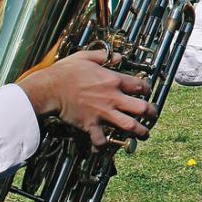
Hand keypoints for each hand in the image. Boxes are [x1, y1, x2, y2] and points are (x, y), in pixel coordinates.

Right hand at [18, 49, 153, 148]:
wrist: (48, 89)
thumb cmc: (65, 72)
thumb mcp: (85, 57)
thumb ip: (104, 56)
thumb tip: (119, 56)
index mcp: (113, 80)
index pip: (140, 85)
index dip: (147, 90)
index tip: (147, 93)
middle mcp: (112, 98)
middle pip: (142, 108)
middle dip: (151, 114)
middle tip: (153, 116)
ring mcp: (103, 113)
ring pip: (130, 126)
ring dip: (140, 132)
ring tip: (145, 135)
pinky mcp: (91, 125)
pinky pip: (102, 140)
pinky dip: (104, 145)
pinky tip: (106, 146)